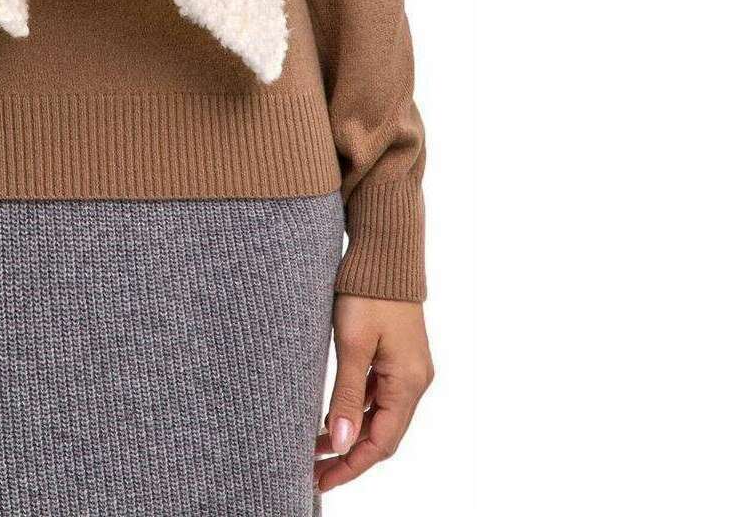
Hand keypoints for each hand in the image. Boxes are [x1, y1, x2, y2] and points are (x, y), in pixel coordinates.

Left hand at [314, 294, 432, 493]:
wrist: (384, 249)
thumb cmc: (367, 291)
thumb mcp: (352, 344)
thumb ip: (347, 396)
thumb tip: (342, 445)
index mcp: (409, 383)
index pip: (381, 443)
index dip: (351, 466)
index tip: (321, 480)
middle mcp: (415, 380)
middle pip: (383, 434)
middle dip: (350, 454)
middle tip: (313, 469)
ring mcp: (409, 368)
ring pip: (380, 415)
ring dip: (352, 432)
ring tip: (316, 445)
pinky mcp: (399, 355)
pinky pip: (380, 394)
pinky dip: (358, 408)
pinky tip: (335, 412)